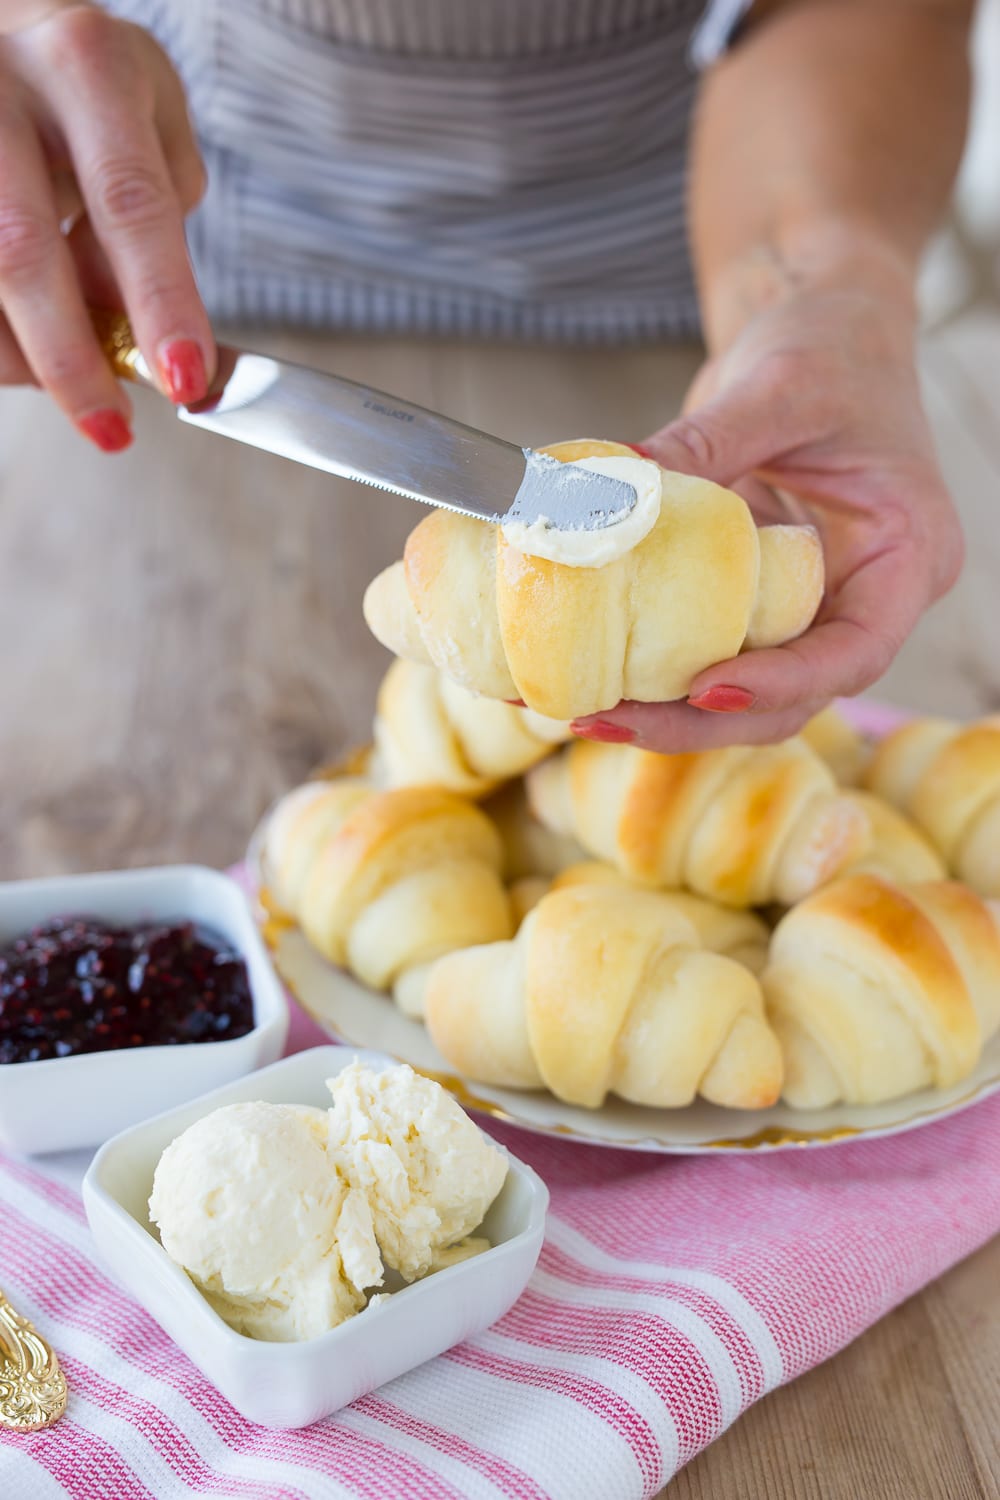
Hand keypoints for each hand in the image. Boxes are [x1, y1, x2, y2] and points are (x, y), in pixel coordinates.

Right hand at [0, 1, 211, 448]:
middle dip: (70, 360)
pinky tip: (19, 342)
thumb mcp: (142, 113)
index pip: (129, 202)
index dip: (159, 301)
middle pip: (21, 249)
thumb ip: (152, 210)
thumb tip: (131, 323)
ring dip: (16, 356)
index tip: (184, 379)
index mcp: (84, 61)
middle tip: (112, 430)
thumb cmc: (77, 75)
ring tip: (62, 374)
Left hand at [573, 250, 962, 751]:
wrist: (823, 333)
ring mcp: (807, 608)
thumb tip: (615, 483)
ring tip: (581, 710)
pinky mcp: (754, 602)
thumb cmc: (834, 350)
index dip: (782, 682)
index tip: (707, 688)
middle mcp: (860, 599)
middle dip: (698, 721)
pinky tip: (585, 672)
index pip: (854, 651)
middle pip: (791, 697)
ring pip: (745, 693)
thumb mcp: (779, 387)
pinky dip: (650, 667)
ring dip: (664, 711)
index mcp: (904, 557)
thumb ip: (707, 441)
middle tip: (607, 717)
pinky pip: (707, 650)